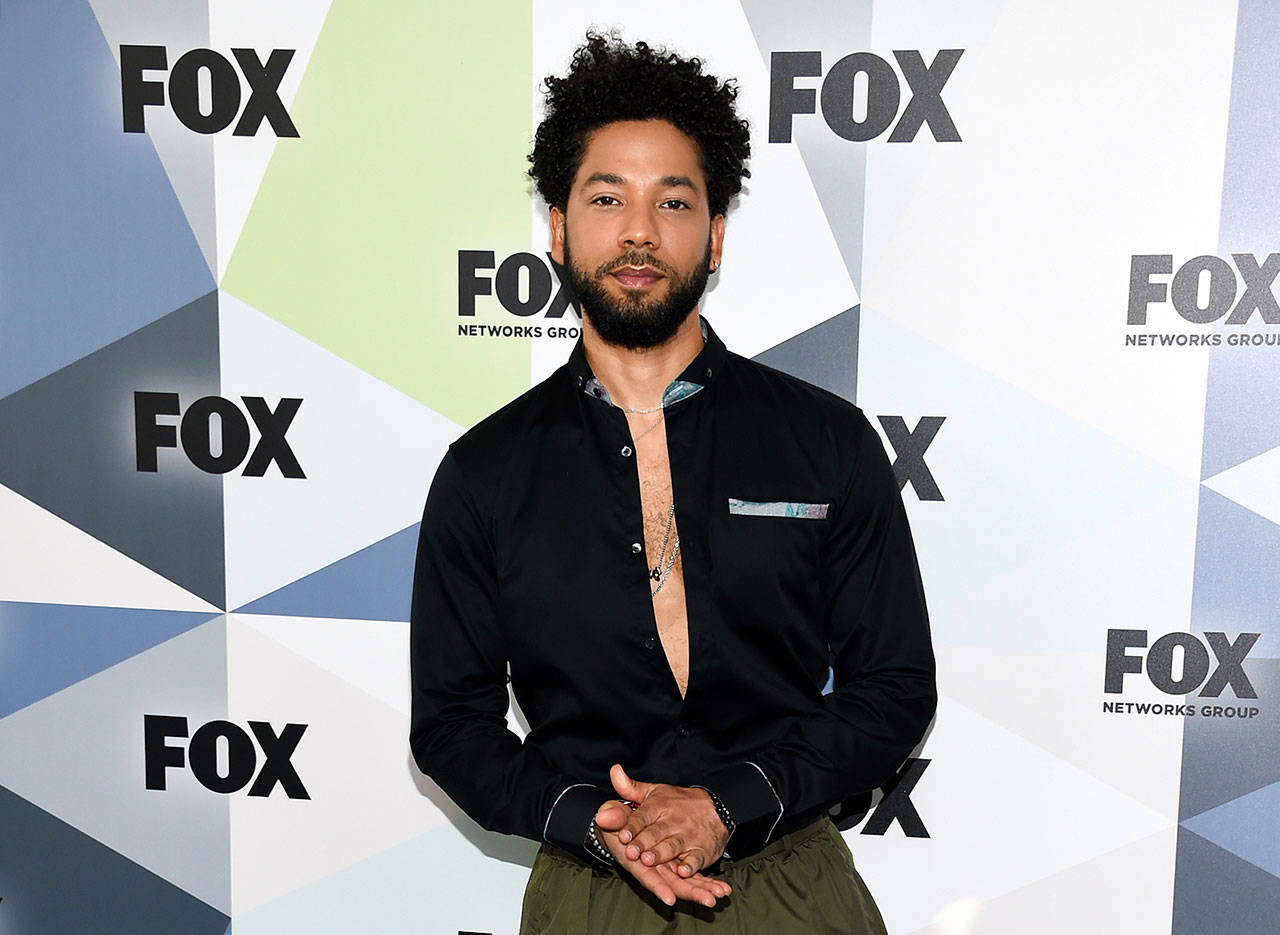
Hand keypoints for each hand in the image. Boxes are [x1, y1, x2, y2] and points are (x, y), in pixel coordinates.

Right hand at [593, 817, 730, 908]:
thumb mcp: (612, 815)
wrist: (622, 823)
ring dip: (703, 889)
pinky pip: (692, 876)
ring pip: (685, 883)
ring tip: (720, 895)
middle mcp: (651, 868)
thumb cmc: (616, 821)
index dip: (658, 887)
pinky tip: (722, 889)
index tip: (670, 898)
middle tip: (709, 899)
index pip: (647, 877)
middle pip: (672, 885)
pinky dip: (706, 882)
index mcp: (635, 860)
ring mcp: (664, 866)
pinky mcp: (675, 864)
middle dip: (691, 892)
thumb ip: (613, 816)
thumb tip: (603, 815)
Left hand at [603, 763, 730, 876]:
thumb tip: (614, 770)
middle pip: (656, 833)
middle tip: (632, 852)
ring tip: (649, 860)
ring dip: (661, 854)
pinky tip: (683, 871)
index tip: (622, 835)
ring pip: (673, 846)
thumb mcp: (655, 792)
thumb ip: (630, 787)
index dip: (632, 827)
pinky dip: (690, 865)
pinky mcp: (702, 850)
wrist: (717, 809)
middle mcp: (674, 821)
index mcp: (660, 806)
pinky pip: (696, 859)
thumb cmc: (679, 803)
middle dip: (644, 843)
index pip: (643, 817)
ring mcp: (689, 836)